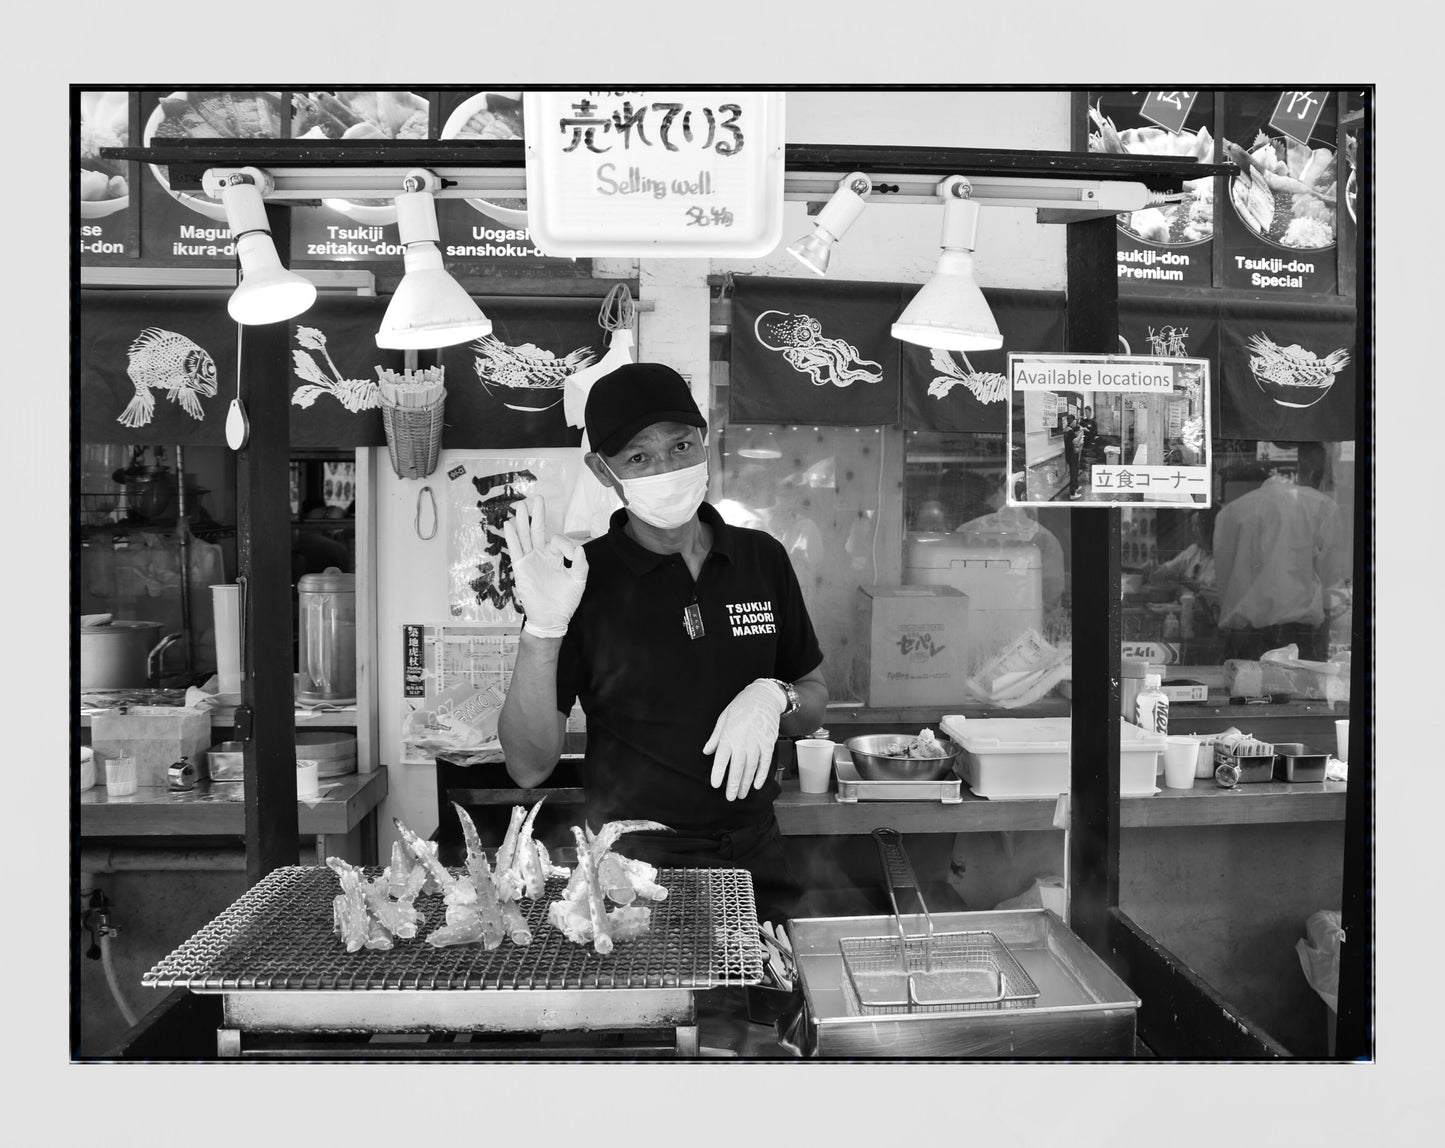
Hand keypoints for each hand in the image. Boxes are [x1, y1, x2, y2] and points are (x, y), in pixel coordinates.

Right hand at [501, 495, 587, 637]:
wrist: (551, 618)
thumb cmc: (565, 601)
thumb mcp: (578, 581)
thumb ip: (581, 564)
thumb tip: (579, 548)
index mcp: (556, 557)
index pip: (558, 540)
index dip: (564, 543)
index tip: (571, 554)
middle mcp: (542, 556)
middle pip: (538, 531)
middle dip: (537, 515)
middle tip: (537, 498)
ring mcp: (530, 561)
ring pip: (525, 537)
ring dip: (523, 521)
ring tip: (520, 506)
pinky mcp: (521, 568)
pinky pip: (516, 550)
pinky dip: (512, 537)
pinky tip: (508, 525)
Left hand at [703, 678, 786, 800]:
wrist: (764, 696)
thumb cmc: (741, 706)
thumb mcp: (723, 718)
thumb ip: (715, 737)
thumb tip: (706, 752)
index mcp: (729, 735)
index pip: (722, 758)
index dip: (718, 773)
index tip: (716, 785)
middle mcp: (743, 741)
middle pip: (737, 767)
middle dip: (733, 784)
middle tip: (730, 798)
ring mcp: (757, 742)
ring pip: (751, 768)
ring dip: (746, 783)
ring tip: (741, 795)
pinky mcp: (769, 743)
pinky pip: (765, 762)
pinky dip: (761, 775)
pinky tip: (757, 785)